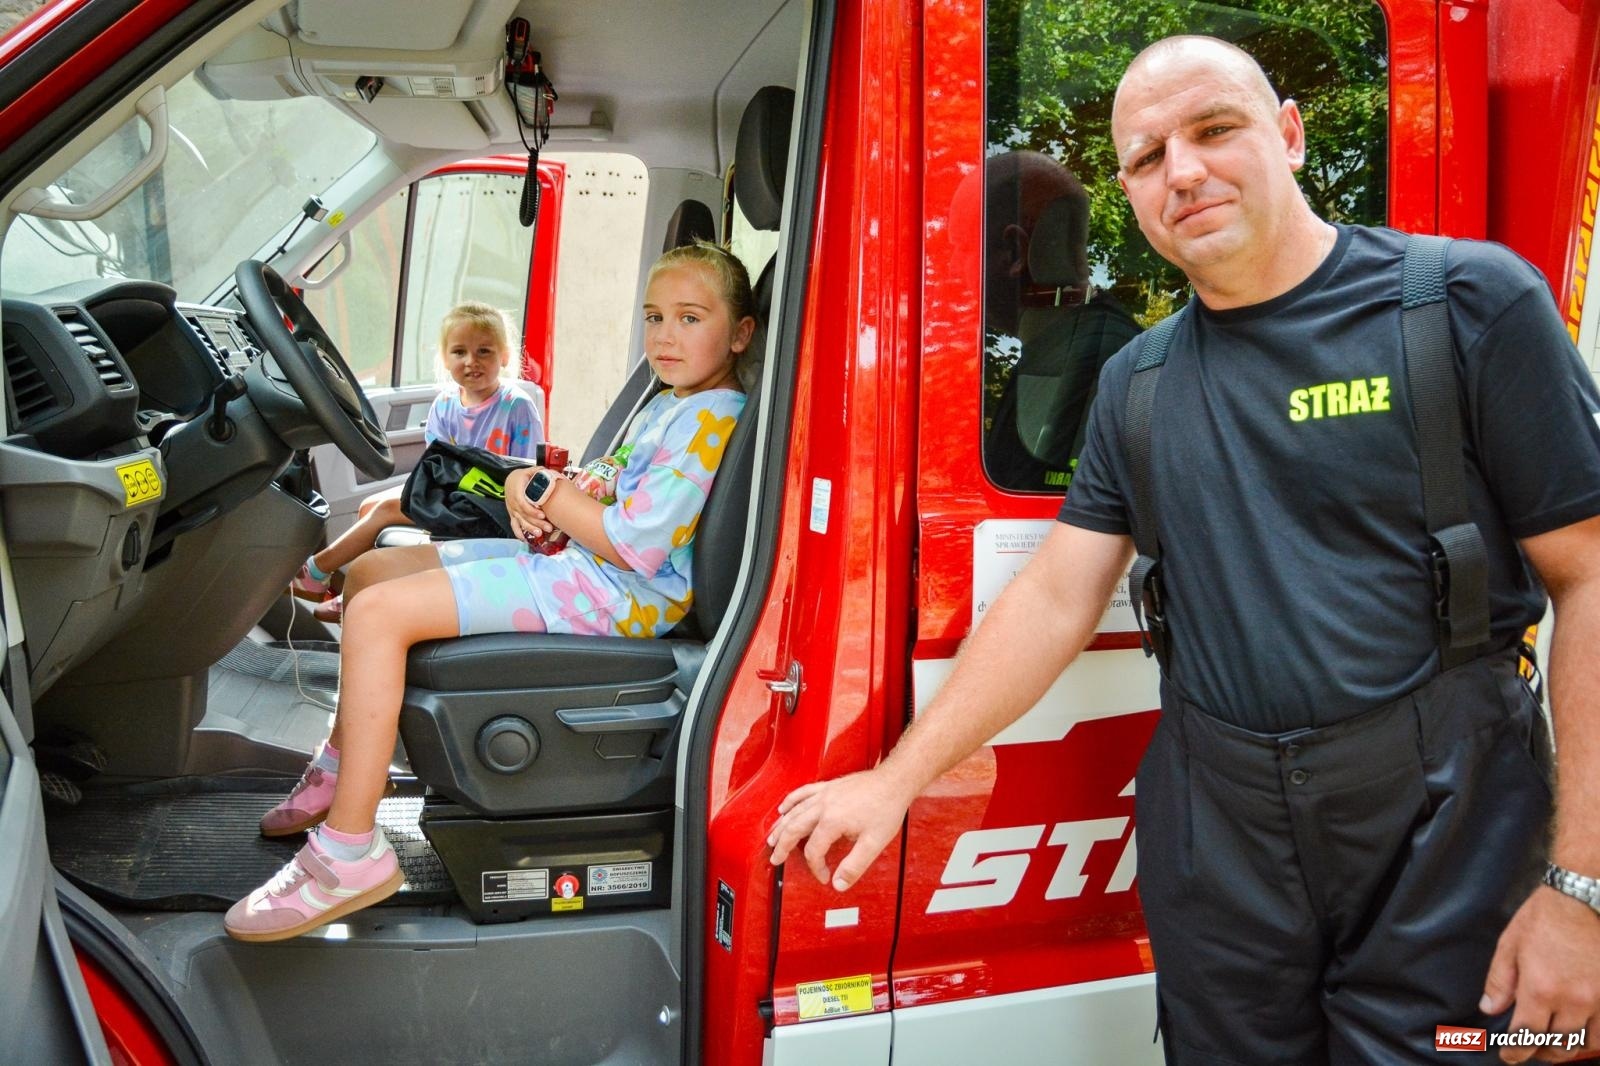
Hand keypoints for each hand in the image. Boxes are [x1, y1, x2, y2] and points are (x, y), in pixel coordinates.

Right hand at [503, 467, 554, 542]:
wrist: (510, 480)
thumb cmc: (521, 477)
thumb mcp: (529, 471)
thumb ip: (538, 472)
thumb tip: (548, 472)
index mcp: (517, 491)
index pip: (523, 503)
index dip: (532, 511)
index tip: (543, 515)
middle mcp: (513, 503)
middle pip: (524, 515)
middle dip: (536, 523)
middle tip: (548, 527)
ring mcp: (512, 510)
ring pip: (520, 522)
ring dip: (529, 529)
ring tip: (540, 534)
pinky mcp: (513, 515)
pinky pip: (514, 525)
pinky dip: (519, 533)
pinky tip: (525, 539)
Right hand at [766, 769, 915, 890]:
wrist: (894, 781)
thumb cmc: (886, 807)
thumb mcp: (874, 843)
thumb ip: (854, 866)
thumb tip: (839, 884)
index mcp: (833, 821)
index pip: (814, 850)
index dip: (816, 867)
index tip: (824, 876)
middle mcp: (824, 805)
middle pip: (794, 828)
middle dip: (783, 846)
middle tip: (775, 859)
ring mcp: (825, 793)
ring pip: (794, 810)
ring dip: (781, 826)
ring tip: (772, 838)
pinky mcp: (828, 786)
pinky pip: (802, 792)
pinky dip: (790, 801)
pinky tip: (783, 808)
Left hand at [1481, 886, 1599, 1061]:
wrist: (1583, 899)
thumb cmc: (1544, 918)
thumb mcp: (1510, 945)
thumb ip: (1500, 981)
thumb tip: (1490, 1008)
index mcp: (1540, 990)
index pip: (1526, 1037)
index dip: (1515, 1052)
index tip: (1508, 1056)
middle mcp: (1571, 1001)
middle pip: (1557, 1046)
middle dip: (1540, 1053)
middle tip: (1529, 1049)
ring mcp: (1597, 1000)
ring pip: (1584, 1042)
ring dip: (1567, 1048)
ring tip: (1553, 1043)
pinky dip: (1592, 1037)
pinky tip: (1580, 1032)